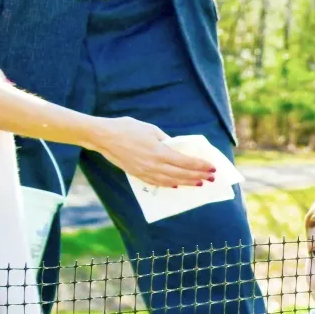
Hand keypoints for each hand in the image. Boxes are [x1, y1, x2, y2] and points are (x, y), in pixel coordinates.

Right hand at [90, 117, 216, 187]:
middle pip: (181, 174)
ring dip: (186, 183)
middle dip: (198, 176)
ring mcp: (145, 171)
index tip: (212, 167)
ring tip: (199, 183)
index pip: (186, 162)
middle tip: (211, 178)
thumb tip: (178, 148)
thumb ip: (167, 140)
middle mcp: (154, 165)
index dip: (200, 166)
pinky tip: (177, 185)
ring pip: (171, 181)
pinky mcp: (137, 174)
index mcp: (159, 152)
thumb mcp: (152, 130)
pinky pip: (156, 183)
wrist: (103, 136)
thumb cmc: (127, 128)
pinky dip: (169, 184)